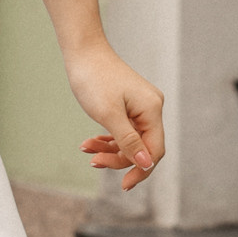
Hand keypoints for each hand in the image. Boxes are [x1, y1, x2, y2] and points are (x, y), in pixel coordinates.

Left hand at [66, 41, 164, 191]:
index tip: (123, 184)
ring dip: (109, 149)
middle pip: (143, 147)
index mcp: (152, 110)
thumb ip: (129, 141)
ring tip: (87, 149)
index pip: (155, 150)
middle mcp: (151, 108)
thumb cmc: (94, 79)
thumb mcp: (109, 114)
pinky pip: (123, 131)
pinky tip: (90, 142)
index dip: (141, 170)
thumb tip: (146, 164)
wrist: (82, 51)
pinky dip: (108, 139)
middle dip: (119, 158)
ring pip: (131, 140)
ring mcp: (140, 106)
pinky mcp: (129, 105)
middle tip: (94, 162)